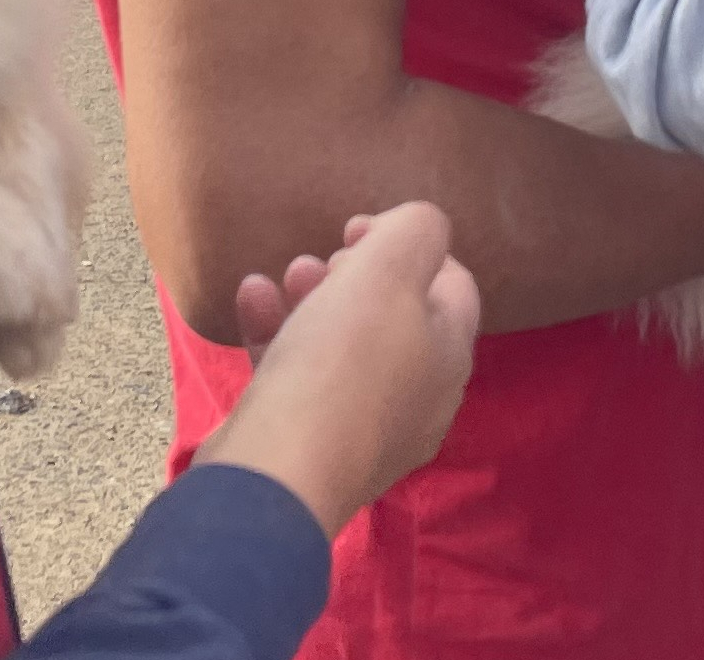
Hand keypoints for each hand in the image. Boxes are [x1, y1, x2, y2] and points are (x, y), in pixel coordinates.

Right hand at [194, 202, 480, 535]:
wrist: (276, 474)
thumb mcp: (389, 269)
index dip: (412, 245)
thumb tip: (414, 230)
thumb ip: (417, 231)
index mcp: (450, 356)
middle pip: (395, 318)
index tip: (358, 229)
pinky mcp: (312, 447)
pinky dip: (278, 334)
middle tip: (325, 260)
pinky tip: (250, 299)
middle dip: (357, 274)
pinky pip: (301, 379)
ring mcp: (365, 430)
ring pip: (344, 348)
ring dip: (313, 298)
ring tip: (286, 274)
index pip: (453, 284)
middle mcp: (419, 399)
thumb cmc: (342, 363)